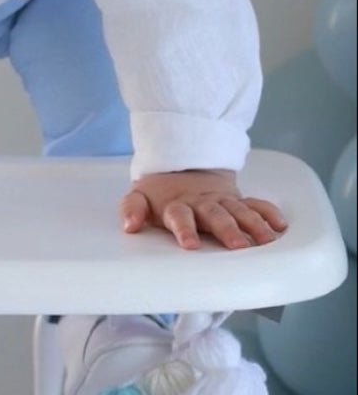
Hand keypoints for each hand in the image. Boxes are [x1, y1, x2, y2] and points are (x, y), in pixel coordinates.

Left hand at [120, 168, 287, 249]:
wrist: (182, 164)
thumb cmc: (161, 192)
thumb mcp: (140, 196)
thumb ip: (132, 209)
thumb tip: (129, 226)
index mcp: (177, 205)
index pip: (179, 217)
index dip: (184, 229)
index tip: (190, 244)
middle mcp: (202, 204)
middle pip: (216, 215)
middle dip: (227, 229)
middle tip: (238, 245)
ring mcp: (222, 202)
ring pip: (240, 212)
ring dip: (254, 225)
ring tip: (267, 240)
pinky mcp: (238, 200)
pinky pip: (257, 205)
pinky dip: (269, 213)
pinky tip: (281, 225)